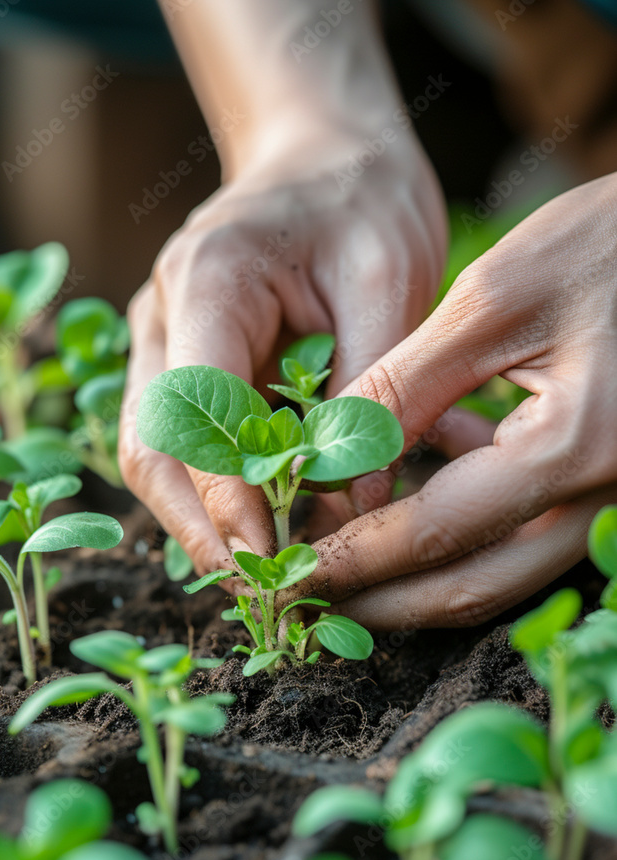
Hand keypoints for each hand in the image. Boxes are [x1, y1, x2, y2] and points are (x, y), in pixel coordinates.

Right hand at [119, 125, 446, 574]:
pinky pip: (190, 446)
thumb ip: (371, 391)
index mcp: (208, 280)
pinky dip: (225, 497)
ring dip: (208, 523)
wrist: (328, 157)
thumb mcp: (390, 279)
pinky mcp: (187, 364)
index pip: (191, 413)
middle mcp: (166, 316)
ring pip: (159, 456)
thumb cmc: (364, 202)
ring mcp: (166, 343)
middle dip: (201, 530)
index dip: (224, 498)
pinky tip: (274, 529)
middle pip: (151, 448)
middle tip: (264, 590)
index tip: (273, 559)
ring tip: (270, 574)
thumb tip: (356, 507)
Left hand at [309, 173, 616, 628]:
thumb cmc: (606, 244)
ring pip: (503, 574)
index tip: (288, 576)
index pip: (436, 533)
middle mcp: (606, 500)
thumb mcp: (492, 300)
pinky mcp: (611, 490)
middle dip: (382, 602)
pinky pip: (531, 537)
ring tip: (344, 563)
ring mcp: (616, 506)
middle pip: (474, 586)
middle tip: (308, 603)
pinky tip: (421, 488)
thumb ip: (406, 385)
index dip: (353, 560)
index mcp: (573, 448)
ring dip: (419, 579)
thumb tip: (326, 455)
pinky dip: (467, 532)